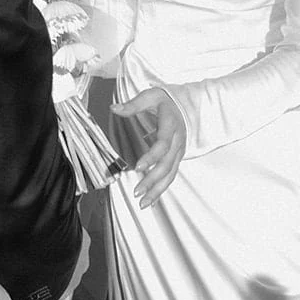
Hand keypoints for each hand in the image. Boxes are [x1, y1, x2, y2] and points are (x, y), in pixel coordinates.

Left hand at [111, 87, 185, 206]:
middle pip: (167, 165)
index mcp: (171, 126)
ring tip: (143, 203)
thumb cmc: (166, 101)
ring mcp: (179, 151)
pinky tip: (152, 200)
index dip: (152, 157)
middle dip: (153, 180)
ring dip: (157, 190)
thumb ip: (133, 104)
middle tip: (137, 192)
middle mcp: (177, 141)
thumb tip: (114, 108)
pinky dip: (162, 189)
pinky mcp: (177, 158)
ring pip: (170, 174)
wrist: (185, 105)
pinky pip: (171, 176)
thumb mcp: (151, 96)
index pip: (162, 144)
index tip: (138, 167)